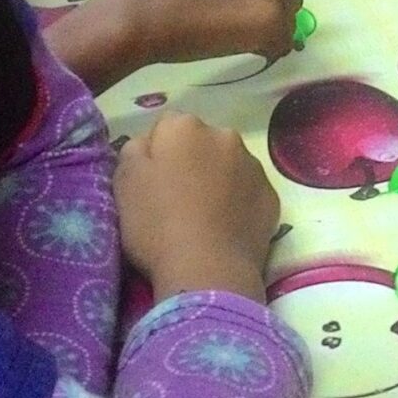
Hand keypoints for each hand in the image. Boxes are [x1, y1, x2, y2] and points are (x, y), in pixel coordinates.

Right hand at [116, 111, 279, 300]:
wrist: (207, 269)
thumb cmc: (157, 224)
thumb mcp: (125, 183)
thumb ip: (134, 150)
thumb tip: (148, 143)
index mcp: (185, 127)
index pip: (165, 128)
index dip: (155, 155)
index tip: (151, 183)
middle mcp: (225, 136)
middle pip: (201, 143)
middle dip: (191, 162)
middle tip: (178, 199)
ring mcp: (254, 166)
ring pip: (229, 165)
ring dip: (218, 180)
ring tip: (204, 217)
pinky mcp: (272, 195)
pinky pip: (249, 191)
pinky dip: (239, 202)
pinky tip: (226, 227)